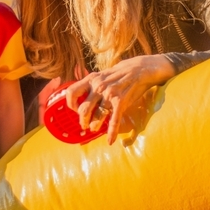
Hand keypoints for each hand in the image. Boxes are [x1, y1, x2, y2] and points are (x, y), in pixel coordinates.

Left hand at [54, 55, 174, 144]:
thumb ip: (91, 85)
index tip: (75, 110)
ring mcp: (110, 94)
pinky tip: (110, 140)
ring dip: (94, 126)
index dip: (71, 104)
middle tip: (84, 125)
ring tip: (94, 129)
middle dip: (83, 120)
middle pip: (83, 109)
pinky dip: (112, 132)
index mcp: (91, 79)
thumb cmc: (118, 74)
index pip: (71, 92)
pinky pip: (114, 120)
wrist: (139, 69)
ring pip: (97, 116)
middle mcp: (98, 86)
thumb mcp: (102, 75)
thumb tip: (81, 97)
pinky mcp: (121, 101)